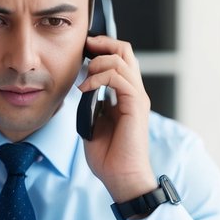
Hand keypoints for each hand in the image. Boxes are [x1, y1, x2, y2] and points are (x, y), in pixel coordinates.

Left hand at [78, 34, 157, 203]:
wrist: (121, 176)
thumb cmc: (108, 156)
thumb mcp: (93, 122)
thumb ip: (93, 103)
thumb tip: (84, 88)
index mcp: (125, 96)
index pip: (119, 60)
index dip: (102, 49)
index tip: (83, 50)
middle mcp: (134, 92)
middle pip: (125, 51)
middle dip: (103, 43)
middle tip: (85, 47)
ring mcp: (136, 97)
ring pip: (121, 59)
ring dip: (97, 63)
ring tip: (83, 80)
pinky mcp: (136, 105)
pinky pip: (118, 78)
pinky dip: (98, 78)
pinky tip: (85, 89)